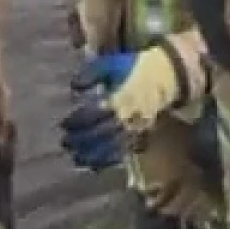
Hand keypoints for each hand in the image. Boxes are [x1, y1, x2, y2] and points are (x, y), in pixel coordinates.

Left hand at [58, 47, 179, 171]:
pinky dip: (108, 160)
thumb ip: (91, 73)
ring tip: (76, 158)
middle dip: (82, 140)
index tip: (64, 124)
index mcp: (120, 97)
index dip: (78, 121)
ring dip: (93, 154)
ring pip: (112, 146)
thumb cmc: (133, 68)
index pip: (95, 113)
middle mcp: (128, 115)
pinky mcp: (140, 134)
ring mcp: (135, 127)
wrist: (165, 75)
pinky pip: (123, 151)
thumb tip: (74, 86)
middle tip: (65, 143)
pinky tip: (94, 164)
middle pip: (102, 133)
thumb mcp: (110, 63)